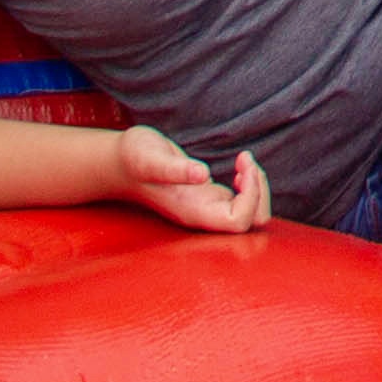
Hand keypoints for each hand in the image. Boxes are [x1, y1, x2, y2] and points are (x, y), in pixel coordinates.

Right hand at [116, 124, 270, 234]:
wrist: (121, 163)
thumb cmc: (134, 159)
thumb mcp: (151, 158)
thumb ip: (174, 168)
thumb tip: (203, 174)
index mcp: (195, 213)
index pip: (239, 222)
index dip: (251, 196)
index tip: (242, 165)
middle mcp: (205, 215)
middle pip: (253, 222)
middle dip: (260, 191)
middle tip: (245, 161)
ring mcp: (209, 207)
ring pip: (252, 213)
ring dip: (258, 187)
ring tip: (244, 161)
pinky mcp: (210, 196)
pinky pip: (244, 201)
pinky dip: (251, 183)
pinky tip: (240, 166)